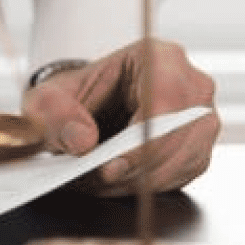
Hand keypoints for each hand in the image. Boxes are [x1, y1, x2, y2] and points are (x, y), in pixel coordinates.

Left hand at [21, 39, 219, 196]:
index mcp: (159, 57)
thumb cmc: (69, 99)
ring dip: (140, 181)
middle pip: (179, 135)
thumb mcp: (45, 101)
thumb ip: (55, 115)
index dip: (141, 141)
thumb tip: (82, 141)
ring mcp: (199, 117)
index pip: (164, 102)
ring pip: (184, 160)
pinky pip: (182, 175)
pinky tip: (117, 185)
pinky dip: (148, 187)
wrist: (80, 111)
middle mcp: (190, 84)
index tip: (109, 168)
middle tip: (96, 182)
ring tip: (99, 185)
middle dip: (137, 167)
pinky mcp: (197, 147)